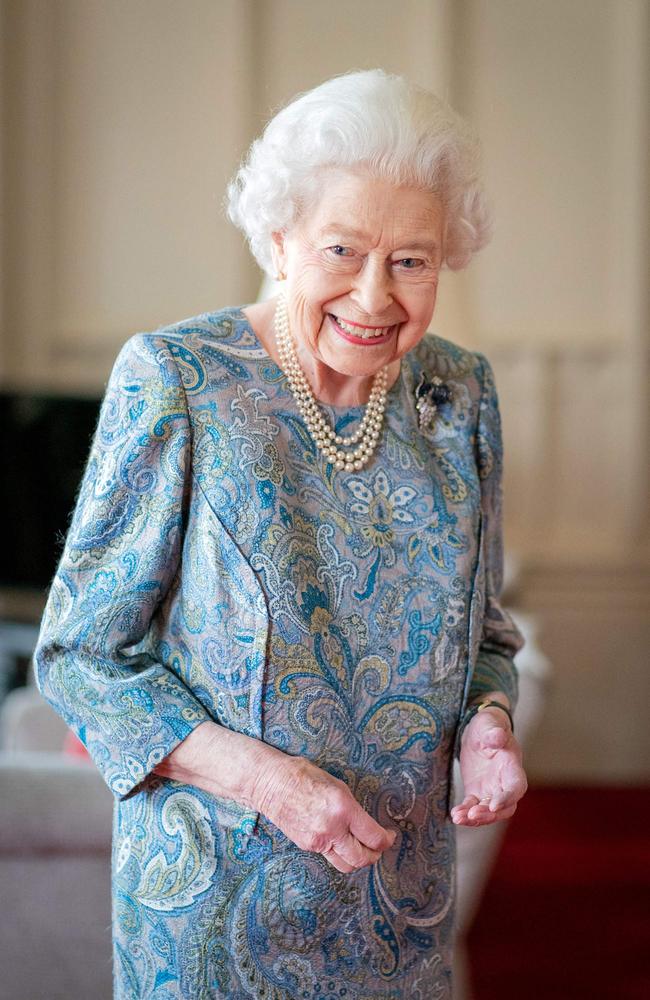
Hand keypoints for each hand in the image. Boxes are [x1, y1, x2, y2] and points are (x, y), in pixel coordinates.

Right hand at [251, 752, 395, 873]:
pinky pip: (329, 856)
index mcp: (343, 808)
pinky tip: (339, 840)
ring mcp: (318, 841)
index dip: (387, 840)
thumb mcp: (337, 784)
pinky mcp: (307, 846)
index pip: (374, 837)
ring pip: (346, 865)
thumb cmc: (303, 776)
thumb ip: (352, 807)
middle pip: (362, 858)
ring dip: (358, 860)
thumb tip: (366, 823)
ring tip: (362, 848)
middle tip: (379, 846)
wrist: (270, 784)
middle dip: (375, 855)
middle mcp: (332, 829)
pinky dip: (339, 852)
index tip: (390, 835)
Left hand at [451, 706, 527, 826]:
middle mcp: (505, 781)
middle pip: (505, 807)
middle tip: (472, 815)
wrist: (478, 731)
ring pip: (489, 811)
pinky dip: (465, 812)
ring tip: (458, 818)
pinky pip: (473, 806)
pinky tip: (454, 815)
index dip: (508, 798)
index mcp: (512, 765)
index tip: (494, 805)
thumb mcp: (488, 724)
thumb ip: (494, 732)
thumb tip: (498, 736)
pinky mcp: (478, 792)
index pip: (516, 786)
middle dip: (490, 815)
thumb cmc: (487, 725)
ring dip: (476, 818)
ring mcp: (491, 789)